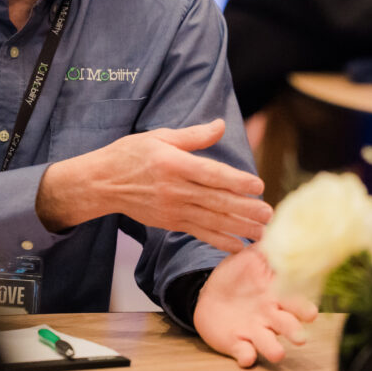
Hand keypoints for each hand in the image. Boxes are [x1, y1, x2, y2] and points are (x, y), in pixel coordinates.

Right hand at [36, 119, 271, 252]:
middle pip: (215, 201)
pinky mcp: (170, 223)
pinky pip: (199, 233)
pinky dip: (219, 241)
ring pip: (211, 220)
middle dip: (245, 209)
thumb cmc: (131, 154)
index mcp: (174, 164)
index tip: (258, 185)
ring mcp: (173, 209)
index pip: (210, 174)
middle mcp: (175, 190)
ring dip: (238, 227)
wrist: (101, 183)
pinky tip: (238, 246)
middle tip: (270, 214)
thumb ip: (193, 135)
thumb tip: (221, 125)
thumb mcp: (160, 136)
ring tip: (262, 232)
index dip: (235, 181)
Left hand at [194, 246, 317, 366]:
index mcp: (276, 293)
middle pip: (286, 324)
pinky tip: (247, 356)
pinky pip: (243, 352)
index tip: (312, 312)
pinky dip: (246, 356)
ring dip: (273, 348)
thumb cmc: (237, 273)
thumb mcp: (251, 256)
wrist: (210, 293)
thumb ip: (267, 246)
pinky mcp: (236, 343)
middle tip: (300, 337)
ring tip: (278, 353)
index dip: (303, 306)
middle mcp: (270, 315)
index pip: (294, 299)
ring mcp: (254, 330)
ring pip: (268, 343)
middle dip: (293, 330)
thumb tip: (279, 224)